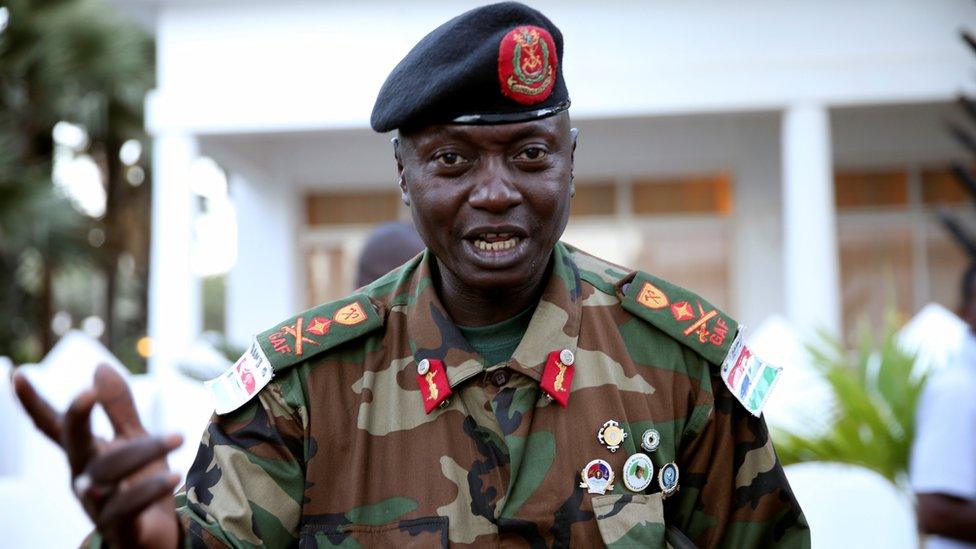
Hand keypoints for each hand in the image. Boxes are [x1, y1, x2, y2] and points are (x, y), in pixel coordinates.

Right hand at [13, 363, 182, 548]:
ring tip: (178, 437)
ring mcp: (96, 505)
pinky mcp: (118, 528)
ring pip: (107, 473)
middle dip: (77, 418)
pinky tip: (173, 477)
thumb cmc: (140, 484)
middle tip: (88, 393)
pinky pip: (127, 506)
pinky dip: (149, 490)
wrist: (158, 536)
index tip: (17, 374)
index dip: (34, 403)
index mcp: (85, 454)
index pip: (54, 426)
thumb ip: (119, 407)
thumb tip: (98, 366)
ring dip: (142, 452)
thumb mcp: (135, 439)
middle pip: (76, 444)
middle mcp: (83, 477)